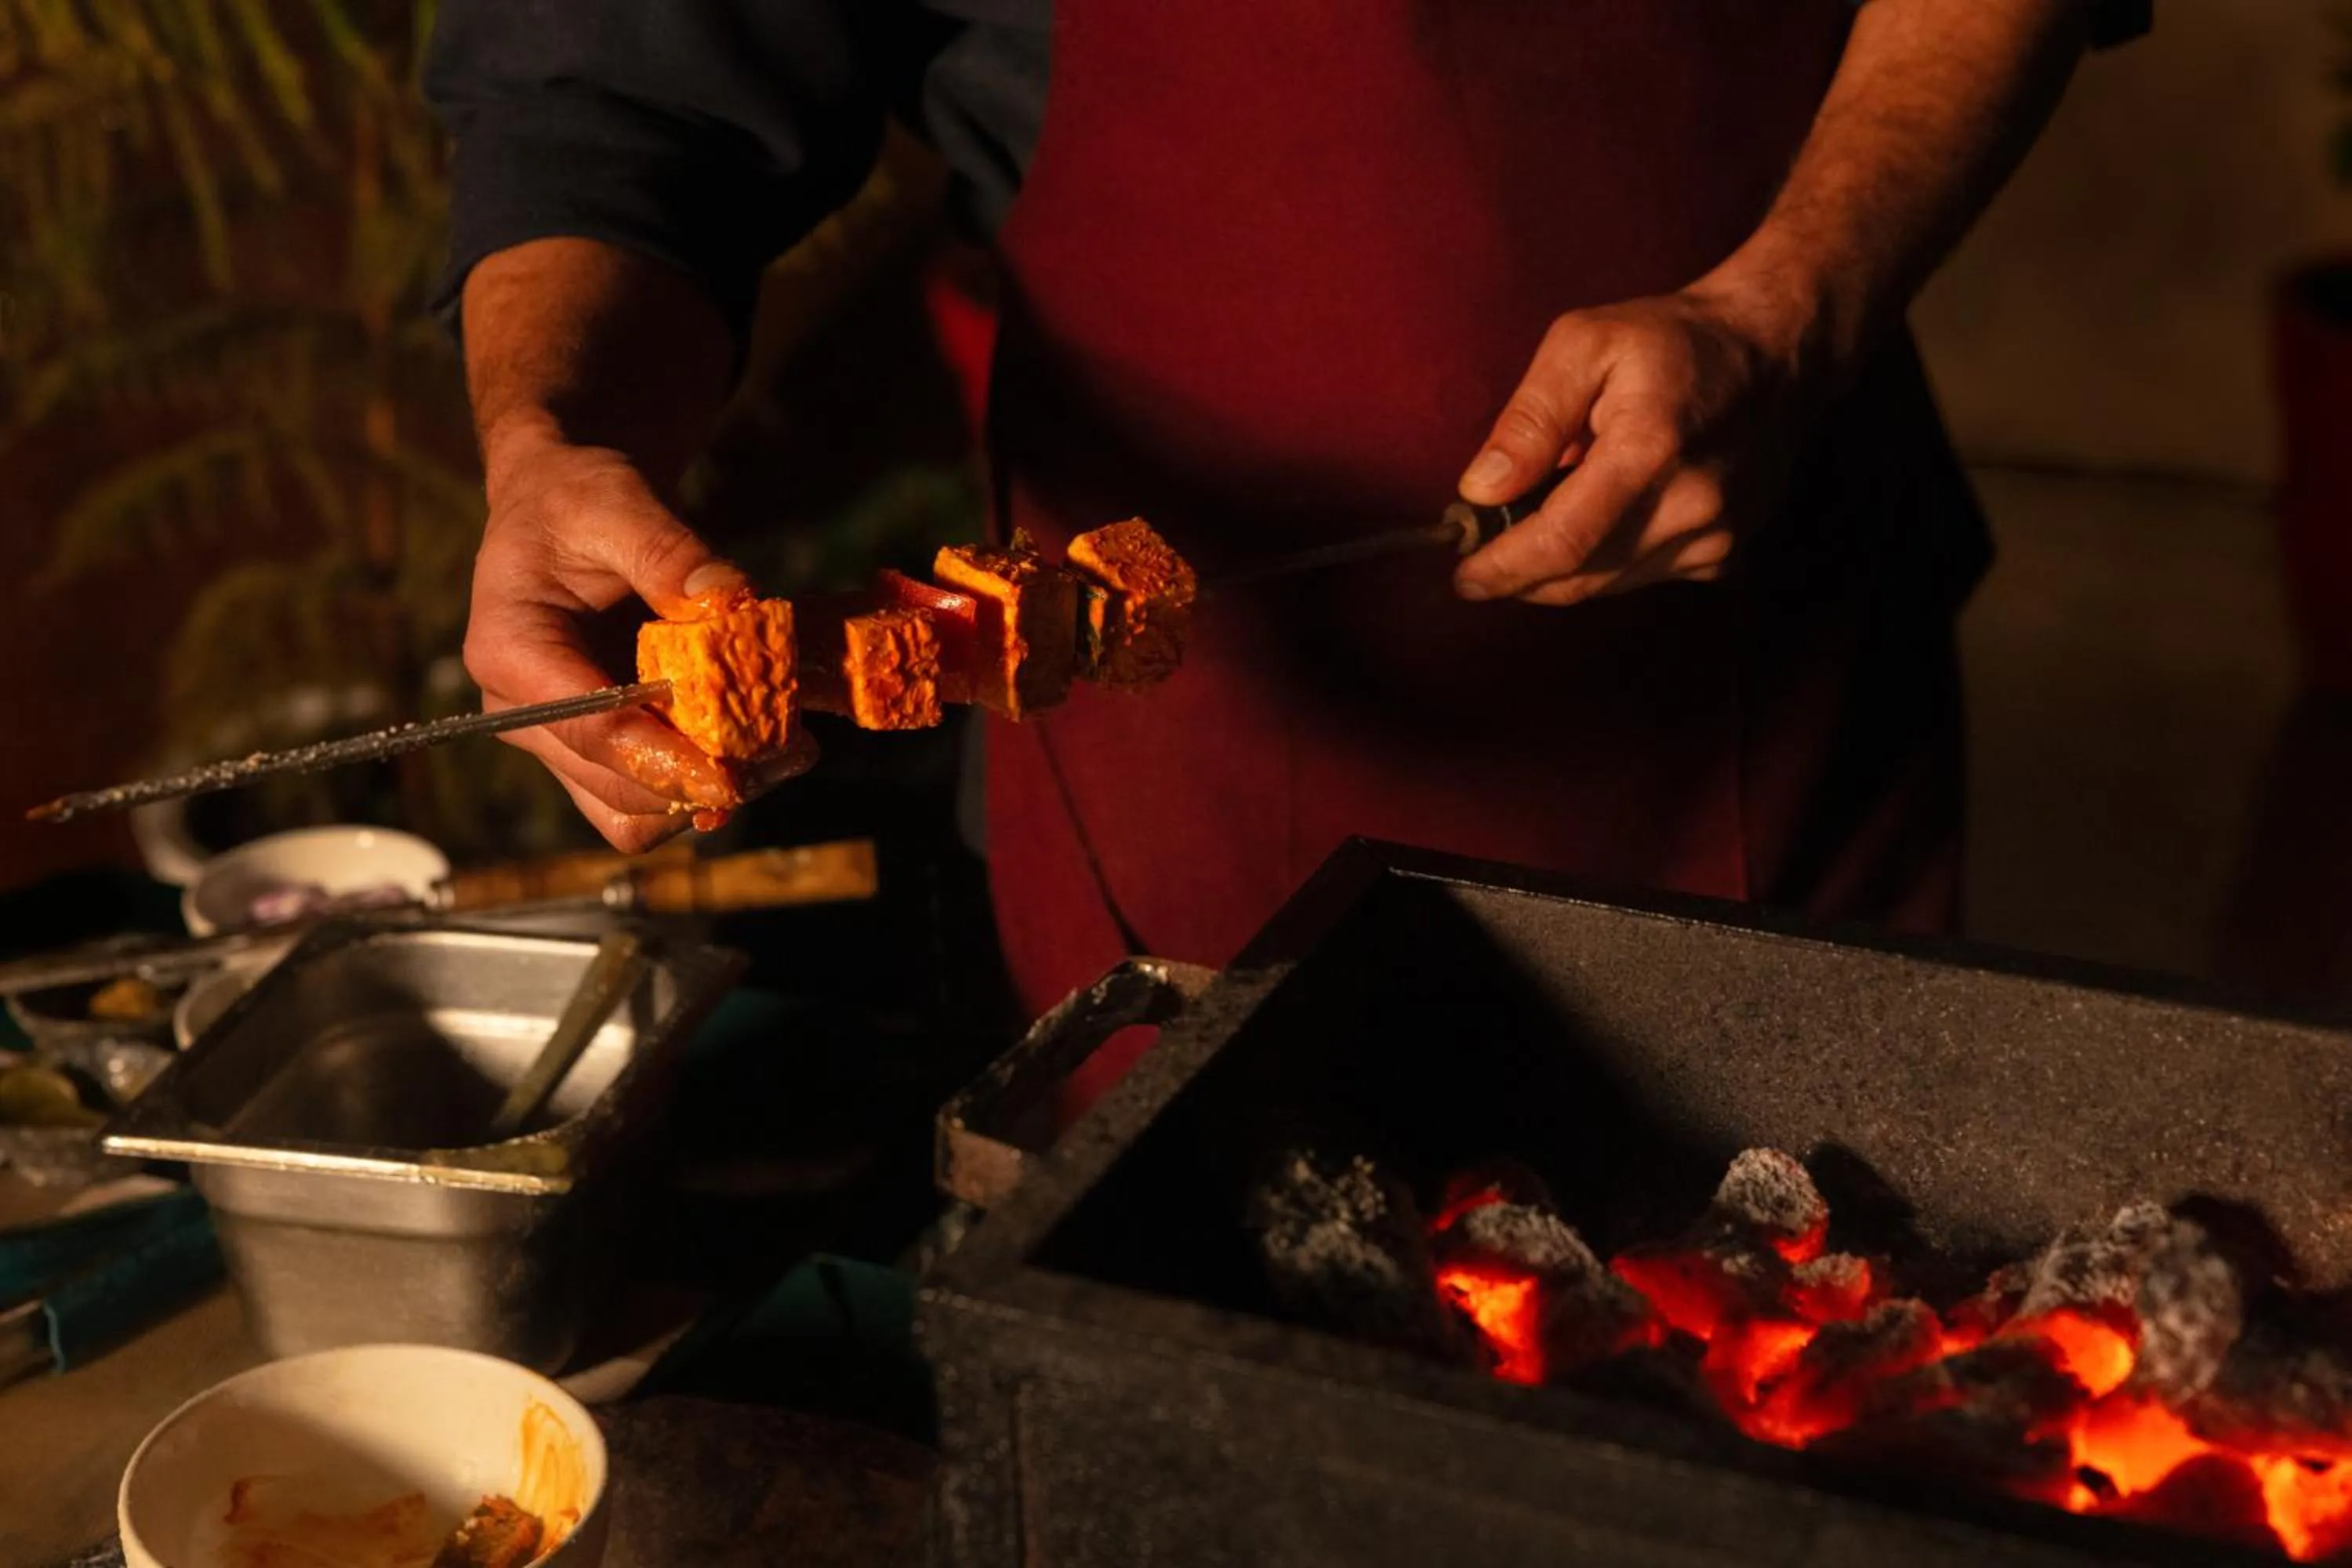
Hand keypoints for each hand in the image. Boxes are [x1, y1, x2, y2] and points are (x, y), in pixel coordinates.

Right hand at [463, 424, 811, 851]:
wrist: (561, 512)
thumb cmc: (576, 499)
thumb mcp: (617, 501)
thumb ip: (667, 551)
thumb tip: (728, 599)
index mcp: (510, 650)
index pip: (590, 727)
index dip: (664, 760)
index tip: (733, 775)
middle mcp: (523, 712)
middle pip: (614, 787)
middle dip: (702, 781)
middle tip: (793, 748)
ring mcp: (558, 739)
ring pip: (629, 815)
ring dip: (707, 797)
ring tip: (783, 751)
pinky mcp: (596, 751)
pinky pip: (647, 800)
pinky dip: (702, 787)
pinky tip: (759, 751)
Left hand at [1452, 283, 1827, 606]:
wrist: (1775, 351)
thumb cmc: (1672, 340)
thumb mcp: (1584, 344)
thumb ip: (1530, 419)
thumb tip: (1480, 492)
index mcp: (1650, 451)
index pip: (1563, 542)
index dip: (1505, 570)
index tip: (1465, 578)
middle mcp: (1692, 507)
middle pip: (1581, 577)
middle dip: (1522, 574)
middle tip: (1483, 553)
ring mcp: (1717, 538)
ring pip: (1608, 585)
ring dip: (1562, 568)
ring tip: (1540, 522)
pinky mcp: (1726, 555)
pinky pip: (1642, 577)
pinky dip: (1606, 561)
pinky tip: (1603, 516)